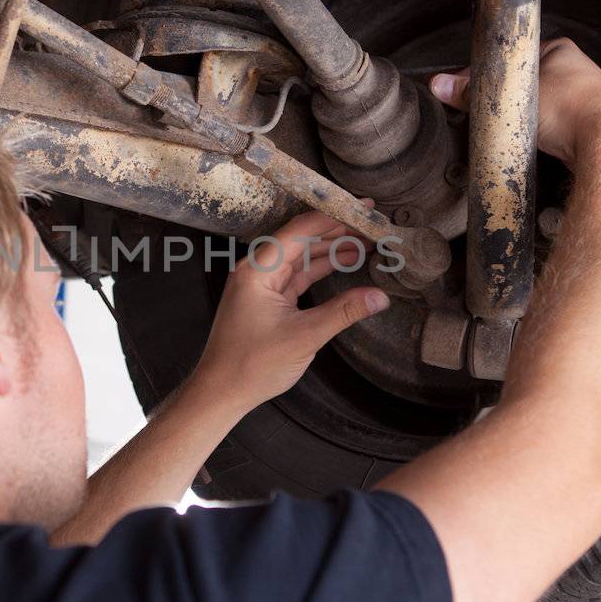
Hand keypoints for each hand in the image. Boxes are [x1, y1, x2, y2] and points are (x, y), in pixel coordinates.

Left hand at [190, 211, 391, 411]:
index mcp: (258, 270)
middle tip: (372, 223)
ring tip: (367, 241)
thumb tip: (380, 297)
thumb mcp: (304, 337)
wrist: (220, 393)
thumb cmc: (251, 365)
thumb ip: (344, 312)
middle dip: (338, 230)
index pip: (301, 230)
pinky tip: (346, 262)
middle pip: (302, 239)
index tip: (363, 208)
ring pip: (302, 257)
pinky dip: (321, 269)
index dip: (334, 216)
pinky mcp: (267, 300)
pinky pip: (298, 275)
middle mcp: (257, 270)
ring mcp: (261, 285)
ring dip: (333, 250)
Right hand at [430, 37, 600, 168]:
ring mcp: (583, 97)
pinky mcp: (585, 125)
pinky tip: (535, 141)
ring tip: (514, 129)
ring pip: (540, 106)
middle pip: (525, 83)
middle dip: (507, 99)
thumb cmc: (572, 108)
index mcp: (559, 49)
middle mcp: (575, 69)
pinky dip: (542, 134)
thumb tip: (440, 85)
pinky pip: (553, 126)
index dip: (489, 73)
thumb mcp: (510, 99)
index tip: (472, 89)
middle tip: (492, 112)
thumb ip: (471, 92)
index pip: (512, 56)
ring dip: (525, 118)